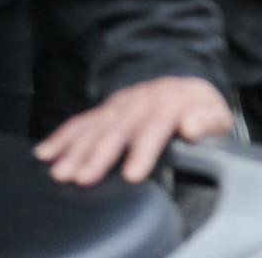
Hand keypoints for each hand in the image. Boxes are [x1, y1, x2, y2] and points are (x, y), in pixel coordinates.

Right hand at [36, 76, 233, 185]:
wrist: (183, 83)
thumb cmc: (200, 108)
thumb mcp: (217, 113)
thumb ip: (208, 121)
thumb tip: (192, 126)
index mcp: (170, 104)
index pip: (154, 128)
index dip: (142, 151)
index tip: (132, 174)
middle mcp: (139, 103)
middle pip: (117, 130)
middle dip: (98, 155)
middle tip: (82, 178)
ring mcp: (118, 106)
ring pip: (94, 128)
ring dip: (74, 150)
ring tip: (60, 172)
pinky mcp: (104, 111)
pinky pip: (79, 122)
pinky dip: (60, 137)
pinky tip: (44, 153)